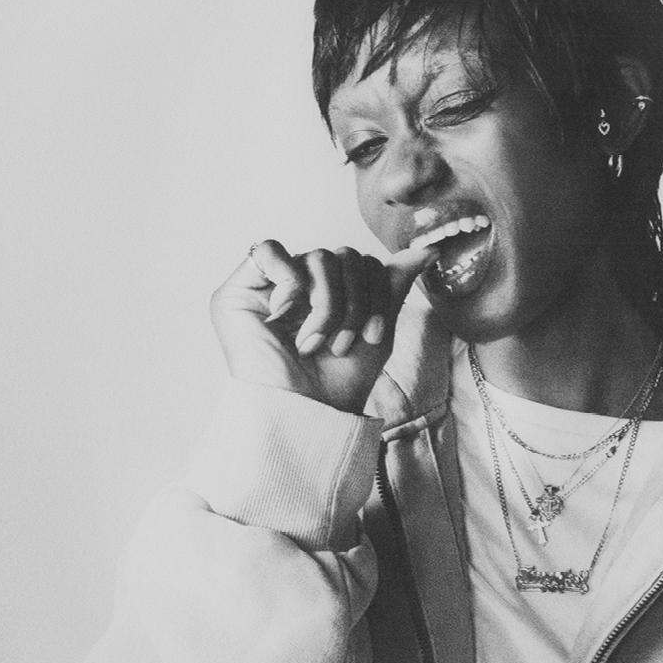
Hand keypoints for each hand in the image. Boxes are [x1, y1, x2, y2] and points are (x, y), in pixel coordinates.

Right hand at [210, 240, 437, 414]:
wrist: (310, 412)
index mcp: (330, 293)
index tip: (373, 337)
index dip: (376, 293)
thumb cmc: (341, 381)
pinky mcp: (236, 293)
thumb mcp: (378, 326)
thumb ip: (393, 284)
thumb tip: (426, 251)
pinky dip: (290, 282)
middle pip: (344, 255)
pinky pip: (266, 250)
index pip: (362, 262)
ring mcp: (267, 288)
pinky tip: (285, 315)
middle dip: (355, 302)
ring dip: (328, 304)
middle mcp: (298, 286)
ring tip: (316, 341)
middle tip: (344, 343)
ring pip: (317, 255)